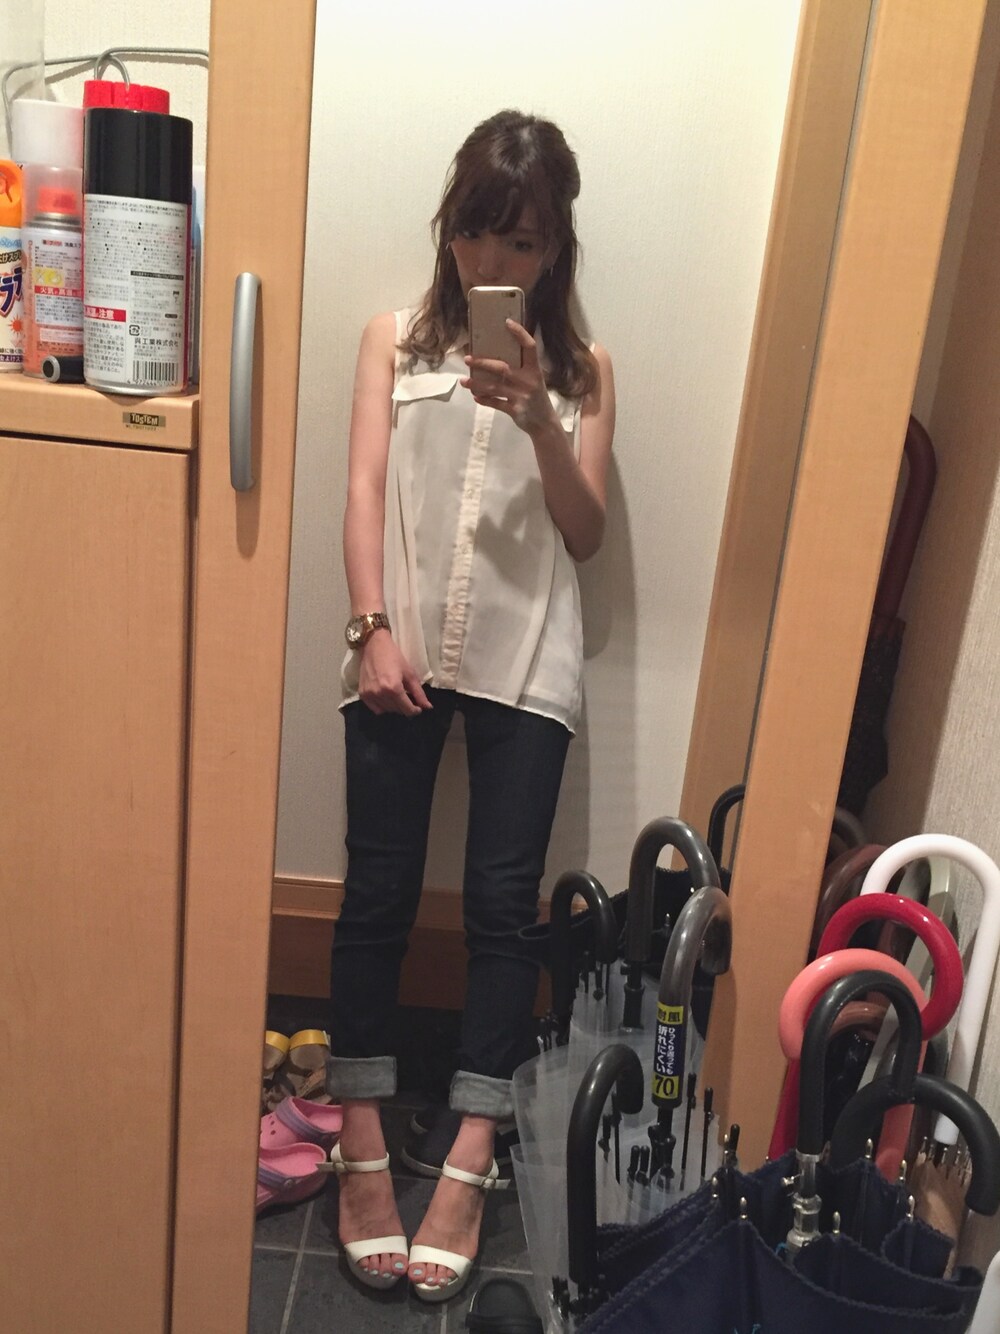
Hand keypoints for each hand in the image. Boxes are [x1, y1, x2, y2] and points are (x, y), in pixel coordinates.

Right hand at [358, 632, 432, 715]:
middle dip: (405, 707)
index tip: (418, 708)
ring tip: (397, 696)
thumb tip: (428, 707)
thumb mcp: (410, 674)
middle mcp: (381, 694)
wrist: (374, 646)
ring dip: (394, 707)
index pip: (407, 709)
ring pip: (387, 710)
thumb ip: (419, 692)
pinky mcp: (362, 694)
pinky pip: (375, 709)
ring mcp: (370, 695)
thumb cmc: (394, 657)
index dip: (415, 711)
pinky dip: (383, 707)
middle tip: (408, 699)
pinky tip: (386, 698)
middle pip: (397, 710)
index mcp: (394, 688)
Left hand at [462, 320, 560, 437]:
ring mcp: (522, 397)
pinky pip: (495, 403)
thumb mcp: (535, 380)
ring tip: (463, 381)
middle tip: (467, 359)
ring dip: (476, 384)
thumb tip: (497, 355)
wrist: (545, 424)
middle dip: (482, 363)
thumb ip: (521, 369)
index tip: (507, 322)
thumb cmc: (537, 398)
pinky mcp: (515, 410)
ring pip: (494, 387)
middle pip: (502, 368)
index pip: (530, 347)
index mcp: (535, 370)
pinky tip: (475, 396)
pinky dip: (484, 400)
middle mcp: (528, 381)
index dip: (520, 333)